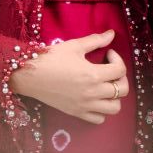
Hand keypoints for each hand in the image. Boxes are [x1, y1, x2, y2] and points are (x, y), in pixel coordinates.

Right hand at [9, 31, 128, 123]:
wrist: (30, 75)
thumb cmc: (51, 58)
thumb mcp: (74, 46)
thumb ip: (95, 40)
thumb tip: (112, 33)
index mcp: (93, 75)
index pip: (120, 70)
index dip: (117, 58)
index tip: (108, 53)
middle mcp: (92, 93)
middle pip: (122, 90)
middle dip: (121, 77)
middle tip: (111, 69)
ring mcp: (85, 105)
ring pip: (114, 108)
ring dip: (115, 96)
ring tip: (106, 85)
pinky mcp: (77, 113)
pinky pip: (99, 119)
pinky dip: (102, 110)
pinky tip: (96, 98)